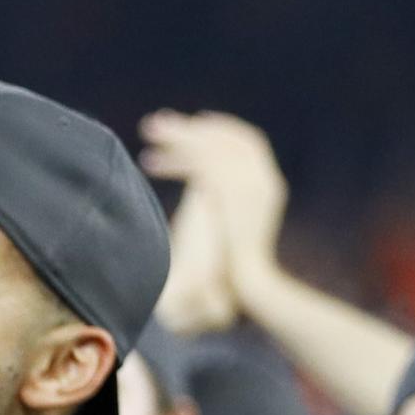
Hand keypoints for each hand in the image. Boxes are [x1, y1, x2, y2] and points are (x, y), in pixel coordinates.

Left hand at [140, 111, 289, 331]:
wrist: (247, 290)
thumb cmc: (236, 267)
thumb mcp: (228, 225)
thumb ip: (219, 202)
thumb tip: (200, 188)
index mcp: (268, 185)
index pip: (248, 142)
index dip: (218, 130)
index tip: (190, 125)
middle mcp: (264, 181)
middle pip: (228, 138)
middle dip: (191, 128)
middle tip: (155, 124)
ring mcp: (252, 187)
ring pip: (211, 147)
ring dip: (177, 137)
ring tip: (146, 133)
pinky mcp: (234, 196)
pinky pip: (202, 165)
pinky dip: (176, 161)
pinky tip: (150, 164)